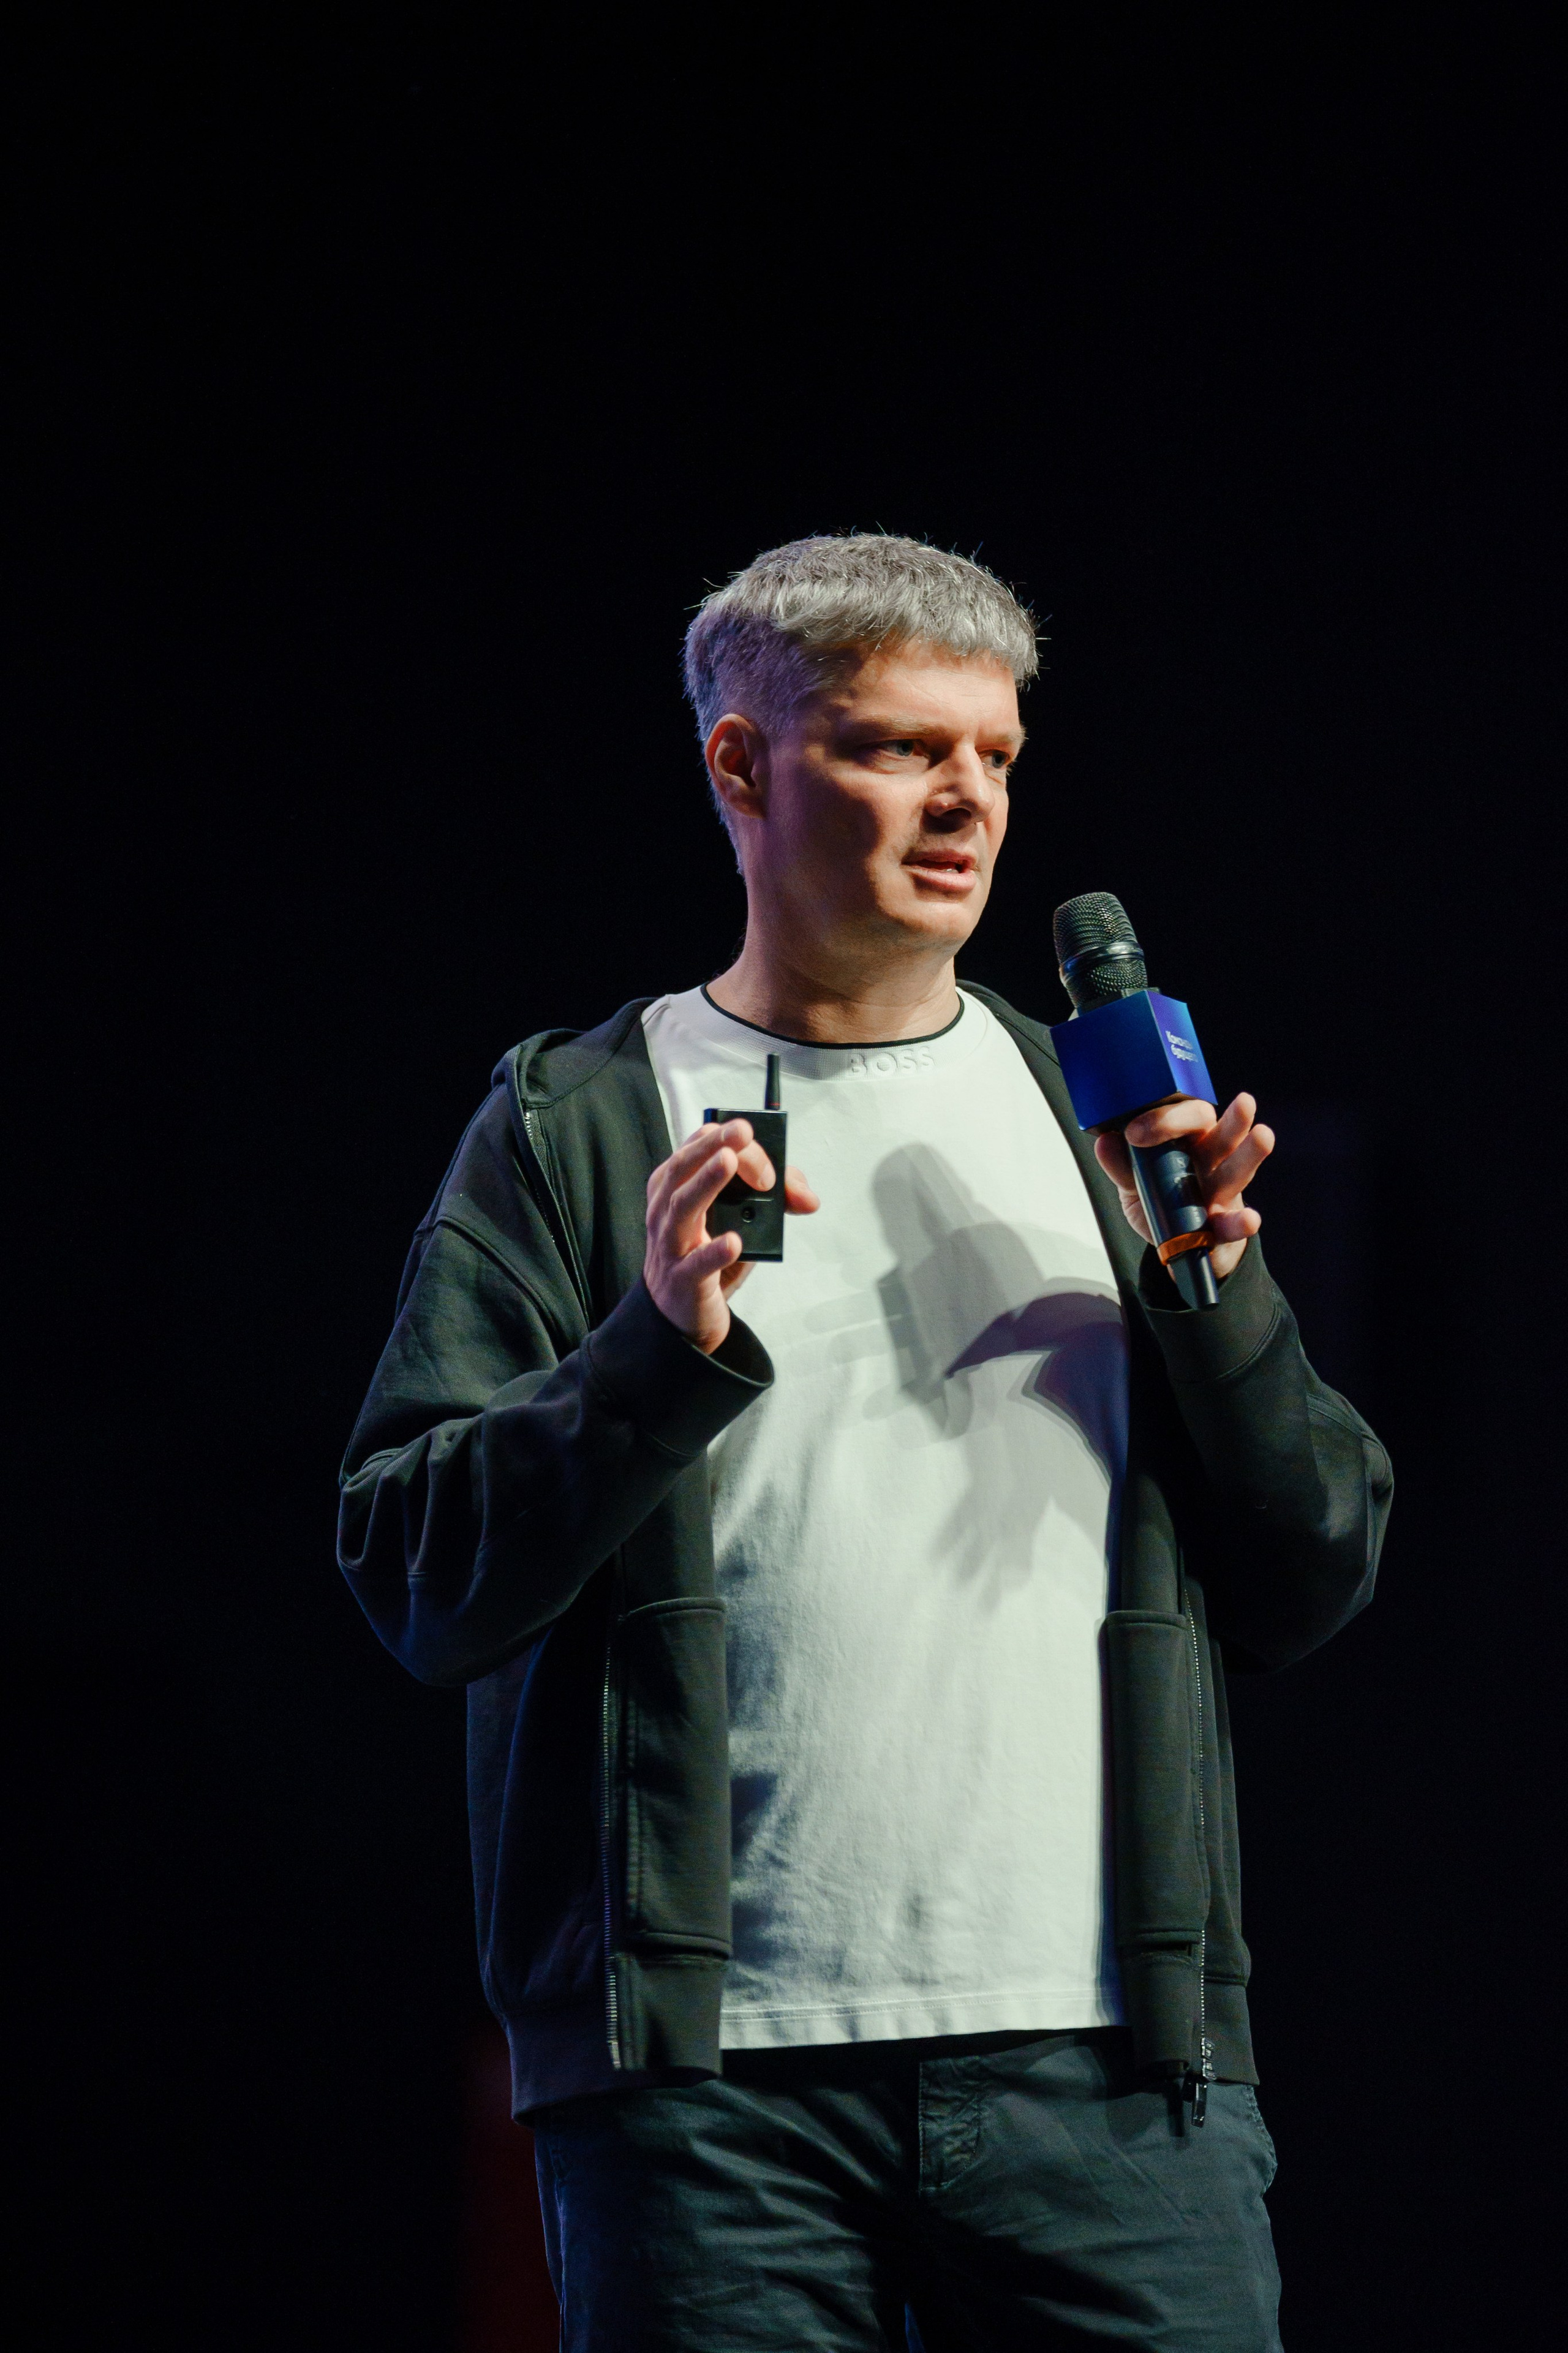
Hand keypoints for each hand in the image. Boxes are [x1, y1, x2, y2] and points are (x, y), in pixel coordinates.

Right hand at [644, 1120, 819, 1353]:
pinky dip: (714, 1251)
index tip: (750, 1133)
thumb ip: (772, 1200)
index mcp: (673, 1190)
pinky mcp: (683, 1281)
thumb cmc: (706, 1260)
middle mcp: (666, 1212)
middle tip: (742, 1132)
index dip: (721, 1137)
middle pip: (682, 1170)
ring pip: (682, 1208)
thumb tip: (807, 1197)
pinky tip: (734, 1241)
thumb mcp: (737, 1222)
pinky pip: (696, 1264)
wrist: (680, 1318)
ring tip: (730, 1162)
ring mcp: (671, 1246)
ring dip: (707, 1182)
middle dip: (712, 1145)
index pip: (692, 1150)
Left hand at [1094, 1093, 1273, 1284]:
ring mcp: (1221, 1191)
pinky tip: (1249, 1219)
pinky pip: (1235, 1223)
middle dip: (1234, 1120)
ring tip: (1264, 1135)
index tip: (1134, 1133)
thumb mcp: (1133, 1185)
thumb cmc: (1160, 1203)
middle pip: (1223, 1136)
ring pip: (1238, 1170)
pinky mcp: (1226, 1225)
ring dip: (1251, 1153)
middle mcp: (1209, 1161)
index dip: (1164, 1119)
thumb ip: (1122, 1166)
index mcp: (1186, 1143)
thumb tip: (1105, 1142)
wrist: (1177, 1248)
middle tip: (1245, 1102)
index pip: (1186, 1118)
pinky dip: (1242, 1223)